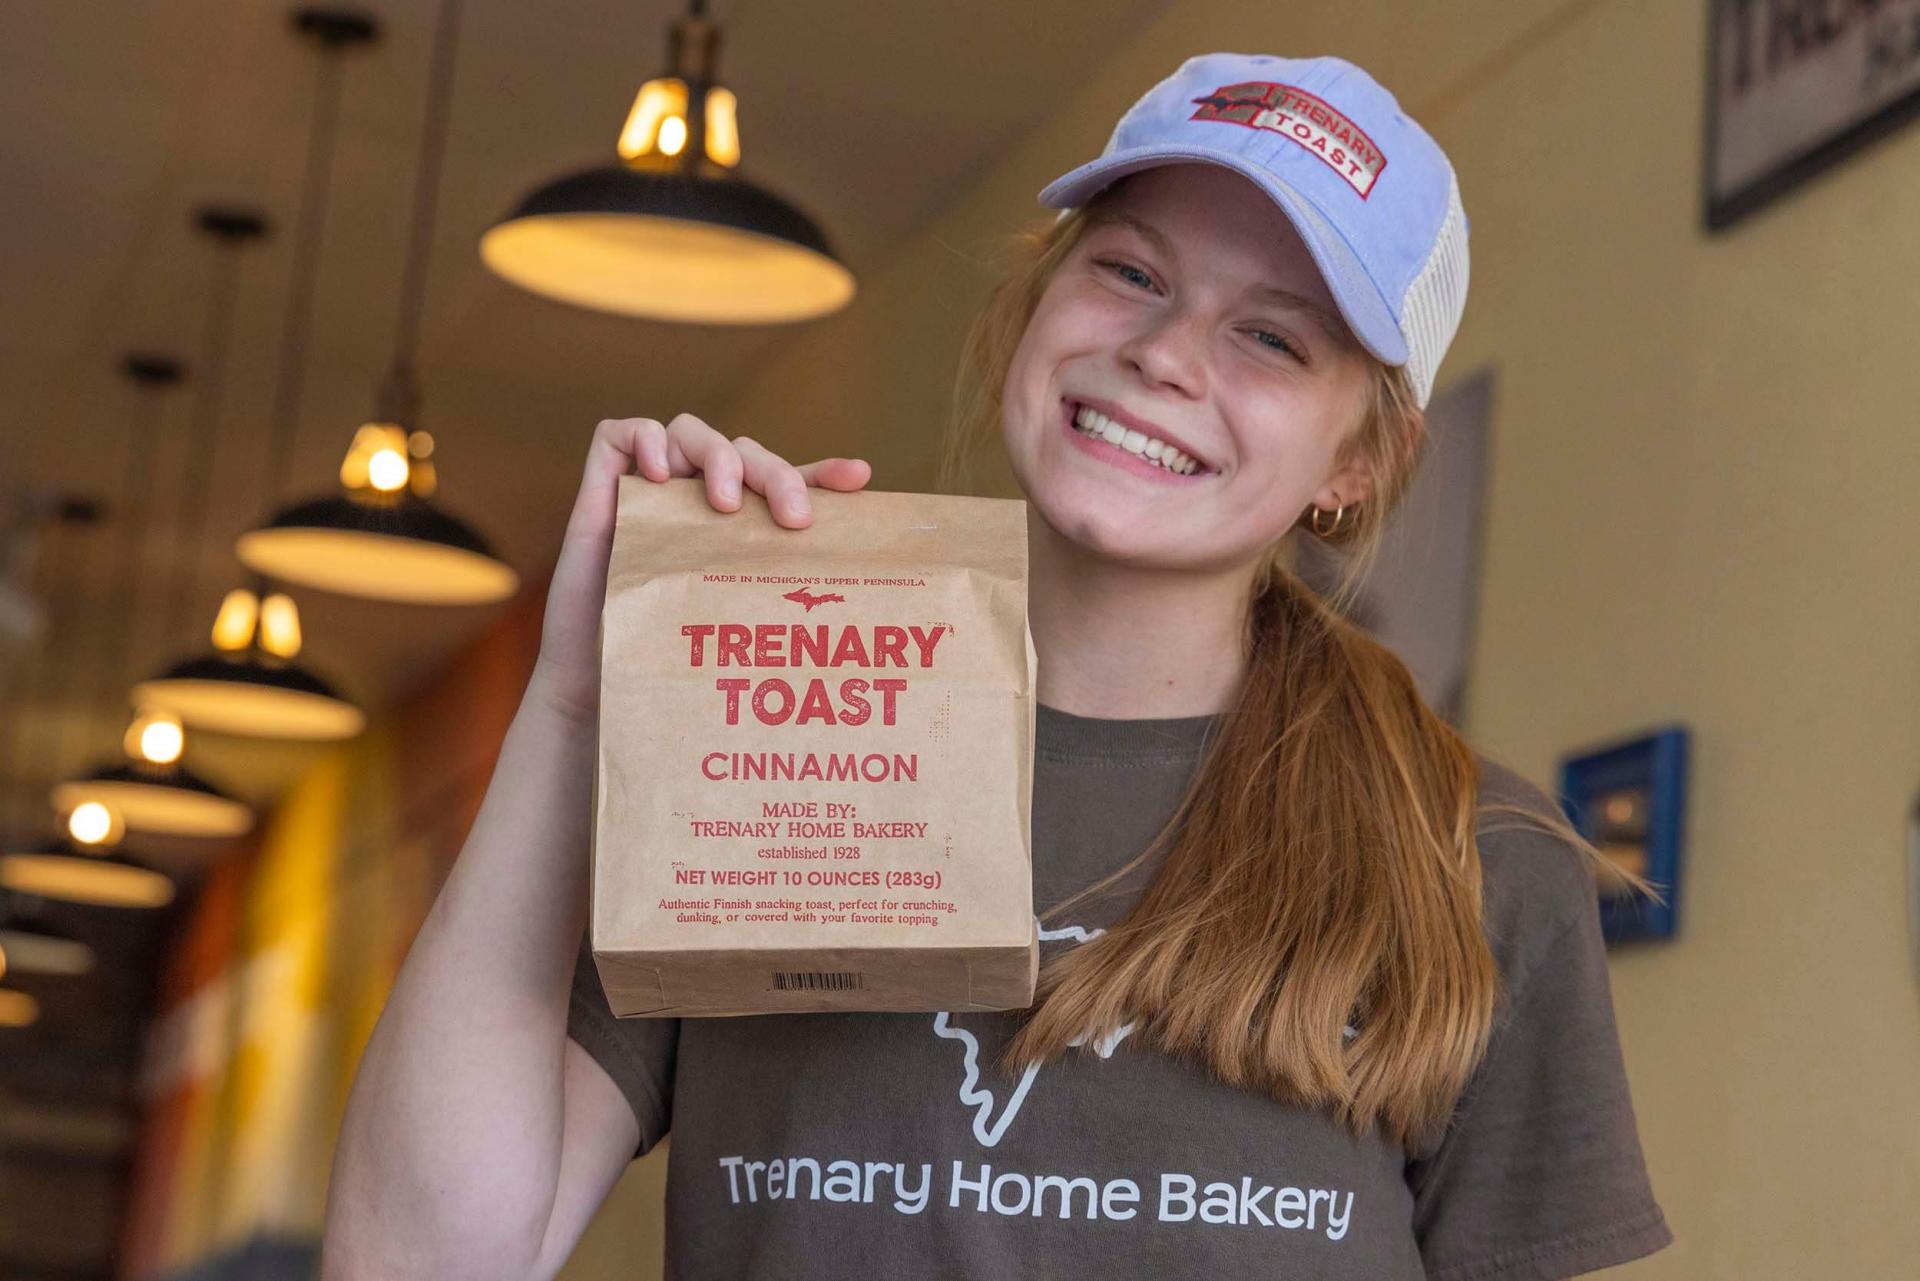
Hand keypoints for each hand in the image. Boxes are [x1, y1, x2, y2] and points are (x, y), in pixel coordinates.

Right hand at [528, 414, 872, 722]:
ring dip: (718, 457)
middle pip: (743, 453)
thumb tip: (843, 629)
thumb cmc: (670, 659)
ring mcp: (649, 491)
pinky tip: (664, 478)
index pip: (781, 482)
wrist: (602, 684)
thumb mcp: (739, 624)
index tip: (859, 478)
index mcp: (733, 527)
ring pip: (689, 432)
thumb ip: (778, 605)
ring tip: (723, 504)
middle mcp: (693, 501)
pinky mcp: (600, 487)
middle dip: (775, 475)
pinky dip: (647, 441)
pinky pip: (620, 433)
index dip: (822, 473)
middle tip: (794, 520)